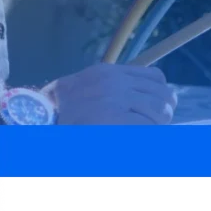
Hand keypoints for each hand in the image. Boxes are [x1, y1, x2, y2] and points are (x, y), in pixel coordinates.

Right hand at [48, 63, 177, 124]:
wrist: (45, 117)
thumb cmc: (66, 108)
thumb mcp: (90, 85)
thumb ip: (114, 85)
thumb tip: (147, 94)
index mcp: (111, 72)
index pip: (155, 76)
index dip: (162, 93)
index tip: (160, 106)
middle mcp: (116, 81)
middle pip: (162, 93)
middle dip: (165, 112)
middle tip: (159, 124)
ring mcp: (115, 99)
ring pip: (159, 111)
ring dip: (158, 125)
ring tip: (148, 132)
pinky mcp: (114, 118)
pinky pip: (147, 127)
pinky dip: (149, 134)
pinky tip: (140, 139)